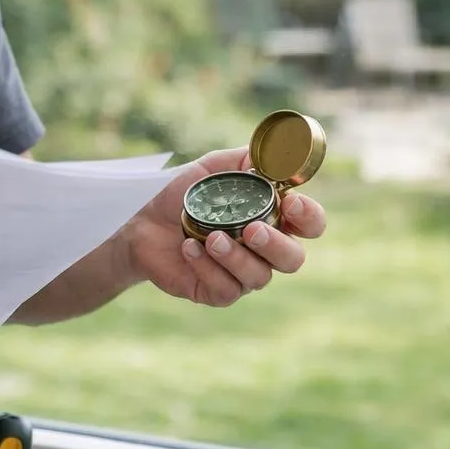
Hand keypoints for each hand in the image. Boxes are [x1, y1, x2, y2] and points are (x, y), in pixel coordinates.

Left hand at [119, 147, 326, 307]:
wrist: (139, 219)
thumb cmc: (180, 193)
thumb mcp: (213, 168)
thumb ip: (244, 161)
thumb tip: (270, 156)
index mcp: (271, 217)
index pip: (310, 224)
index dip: (309, 217)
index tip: (291, 202)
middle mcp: (263, 250)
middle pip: (293, 260)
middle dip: (276, 245)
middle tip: (251, 229)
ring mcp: (242, 274)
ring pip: (259, 277)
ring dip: (236, 257)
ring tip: (211, 237)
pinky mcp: (216, 292)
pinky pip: (226, 290)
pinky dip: (208, 268)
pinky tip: (189, 248)